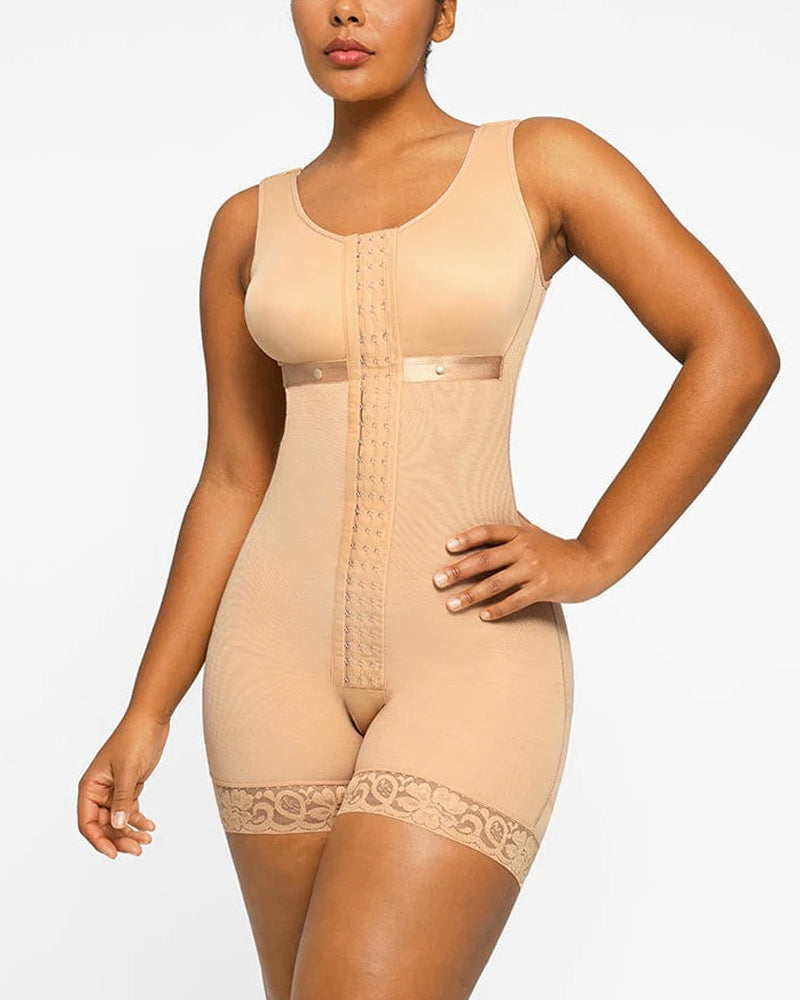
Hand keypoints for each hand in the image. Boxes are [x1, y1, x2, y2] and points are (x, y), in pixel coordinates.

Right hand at [77, 709, 167, 858]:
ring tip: (147, 840)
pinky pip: (130, 810)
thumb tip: (118, 825)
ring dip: (131, 832)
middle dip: (119, 839)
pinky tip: (150, 827)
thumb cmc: (134, 739)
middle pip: (104, 825)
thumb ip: (122, 799)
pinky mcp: (129, 787)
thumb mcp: (128, 770)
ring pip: (118, 820)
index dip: (98, 840)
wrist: (151, 720)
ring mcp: (114, 790)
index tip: (113, 853)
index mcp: (90, 787)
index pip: (87, 822)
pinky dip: (139, 820)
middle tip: (138, 849)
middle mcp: (99, 791)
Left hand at [432, 511, 612, 618]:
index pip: (488, 532)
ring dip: (471, 595)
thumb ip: (515, 525)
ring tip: (451, 605)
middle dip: (458, 570)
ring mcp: (534, 569)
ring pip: (496, 583)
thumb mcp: (536, 532)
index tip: (447, 546)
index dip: (467, 538)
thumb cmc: (559, 549)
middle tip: (437, 580)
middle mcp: (525, 549)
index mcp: (520, 533)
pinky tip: (483, 616)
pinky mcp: (544, 588)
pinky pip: (516, 601)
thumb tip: (497, 512)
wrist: (592, 563)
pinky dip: (498, 609)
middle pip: (485, 559)